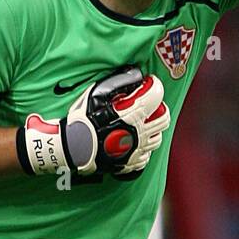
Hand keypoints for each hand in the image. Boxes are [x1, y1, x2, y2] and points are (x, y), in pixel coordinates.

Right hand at [17, 66, 168, 178]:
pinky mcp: (132, 163)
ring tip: (141, 123)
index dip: (154, 85)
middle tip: (149, 104)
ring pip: (157, 137)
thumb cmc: (84, 119)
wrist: (74, 148)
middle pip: (164, 118)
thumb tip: (135, 75)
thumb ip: (119, 82)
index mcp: (133, 114)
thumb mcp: (97, 94)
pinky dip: (143, 146)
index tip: (148, 82)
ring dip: (152, 128)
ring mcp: (138, 149)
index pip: (156, 95)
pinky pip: (146, 155)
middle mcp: (140, 133)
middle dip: (159, 107)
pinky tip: (133, 140)